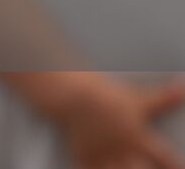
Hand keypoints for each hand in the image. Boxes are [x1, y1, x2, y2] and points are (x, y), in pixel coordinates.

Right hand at [58, 77, 184, 168]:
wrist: (73, 96)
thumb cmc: (106, 96)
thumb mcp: (138, 98)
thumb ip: (164, 98)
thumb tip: (183, 87)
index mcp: (140, 139)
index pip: (166, 159)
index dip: (176, 165)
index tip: (182, 168)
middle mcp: (124, 151)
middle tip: (149, 167)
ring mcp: (104, 157)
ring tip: (127, 168)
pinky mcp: (85, 158)